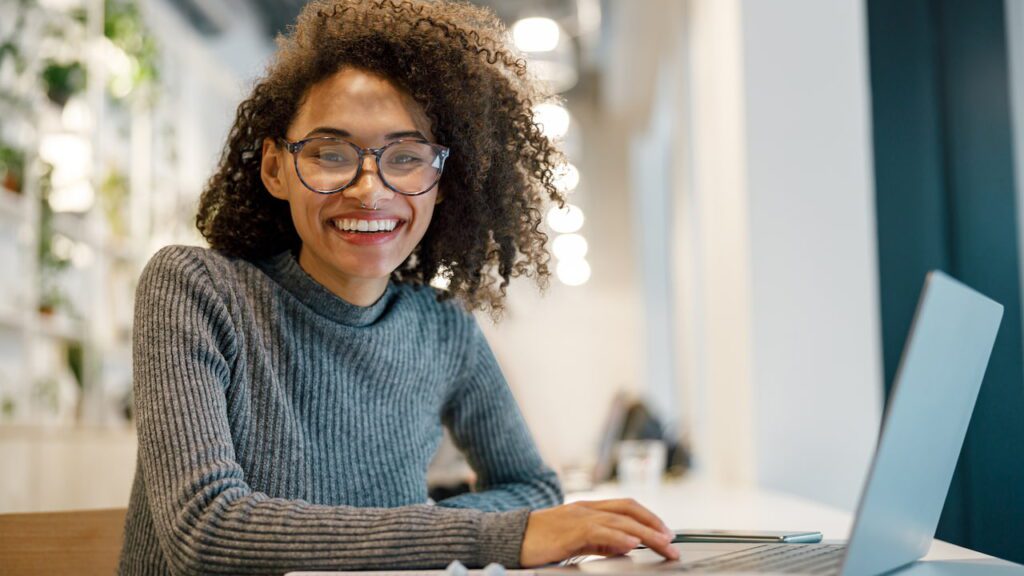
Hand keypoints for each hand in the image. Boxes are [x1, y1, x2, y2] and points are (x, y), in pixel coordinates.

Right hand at [519, 499, 679, 566]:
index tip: (666, 532)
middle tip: (673, 541)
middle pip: (629, 511)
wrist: (508, 538)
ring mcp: (577, 518)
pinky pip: (599, 532)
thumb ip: (599, 541)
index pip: (625, 507)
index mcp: (587, 509)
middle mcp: (586, 509)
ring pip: (620, 520)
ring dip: (646, 533)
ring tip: (664, 544)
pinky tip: (632, 544)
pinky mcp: (569, 531)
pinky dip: (619, 537)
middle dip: (654, 525)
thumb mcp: (575, 540)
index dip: (649, 517)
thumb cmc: (538, 541)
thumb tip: (625, 546)